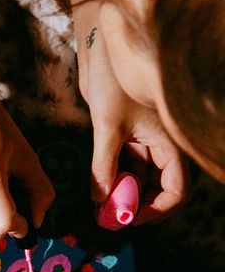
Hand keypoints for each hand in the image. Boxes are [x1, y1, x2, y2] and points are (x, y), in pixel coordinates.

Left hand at [81, 28, 187, 222]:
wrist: (103, 52)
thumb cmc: (114, 82)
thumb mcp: (108, 127)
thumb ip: (104, 165)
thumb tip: (100, 200)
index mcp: (170, 143)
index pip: (175, 189)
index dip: (156, 209)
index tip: (128, 219)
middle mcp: (160, 146)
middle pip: (155, 189)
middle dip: (134, 206)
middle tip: (107, 220)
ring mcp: (142, 142)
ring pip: (137, 180)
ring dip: (120, 196)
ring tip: (98, 209)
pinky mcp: (124, 137)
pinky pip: (123, 167)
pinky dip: (111, 181)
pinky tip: (96, 190)